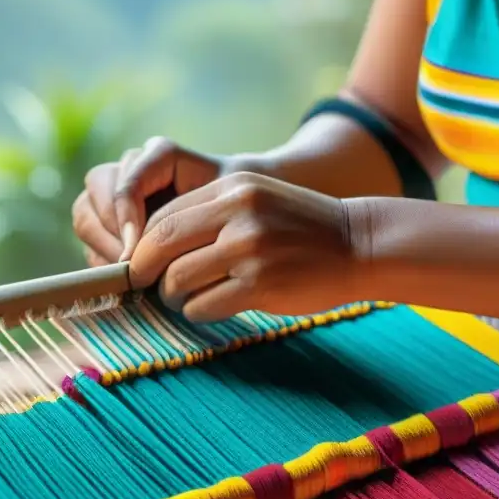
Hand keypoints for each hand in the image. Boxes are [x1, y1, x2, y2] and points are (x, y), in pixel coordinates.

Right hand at [72, 137, 223, 265]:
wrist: (241, 213)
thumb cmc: (235, 205)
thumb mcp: (224, 202)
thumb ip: (187, 213)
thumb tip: (144, 246)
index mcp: (158, 155)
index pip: (126, 178)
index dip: (124, 212)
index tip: (134, 248)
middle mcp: (133, 167)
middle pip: (95, 191)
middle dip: (109, 231)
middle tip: (129, 264)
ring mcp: (117, 192)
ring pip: (86, 214)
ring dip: (102, 245)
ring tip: (129, 272)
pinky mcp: (110, 221)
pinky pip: (90, 238)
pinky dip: (102, 257)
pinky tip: (125, 275)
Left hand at [128, 171, 365, 320]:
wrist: (359, 244)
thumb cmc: (302, 228)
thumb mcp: (257, 200)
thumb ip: (211, 214)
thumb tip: (153, 247)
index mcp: (232, 188)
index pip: (164, 216)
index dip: (142, 245)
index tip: (140, 264)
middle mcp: (238, 213)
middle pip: (160, 245)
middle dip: (144, 271)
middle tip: (145, 286)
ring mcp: (249, 249)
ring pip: (177, 280)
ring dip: (174, 296)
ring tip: (188, 298)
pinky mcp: (260, 284)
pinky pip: (203, 305)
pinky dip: (198, 311)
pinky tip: (214, 307)